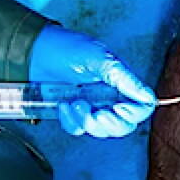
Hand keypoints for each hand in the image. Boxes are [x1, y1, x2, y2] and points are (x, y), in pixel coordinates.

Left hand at [29, 25, 155, 137]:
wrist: (33, 53)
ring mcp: (91, 107)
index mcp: (120, 83)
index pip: (141, 108)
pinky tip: (63, 105)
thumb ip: (124, 79)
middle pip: (124, 125)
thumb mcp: (99, 59)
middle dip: (109, 123)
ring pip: (101, 131)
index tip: (118, 108)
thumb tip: (146, 96)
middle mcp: (109, 97)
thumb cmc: (65, 48)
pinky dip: (70, 121)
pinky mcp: (73, 114)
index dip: (133, 113)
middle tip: (96, 112)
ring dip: (86, 121)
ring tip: (74, 102)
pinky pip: (78, 129)